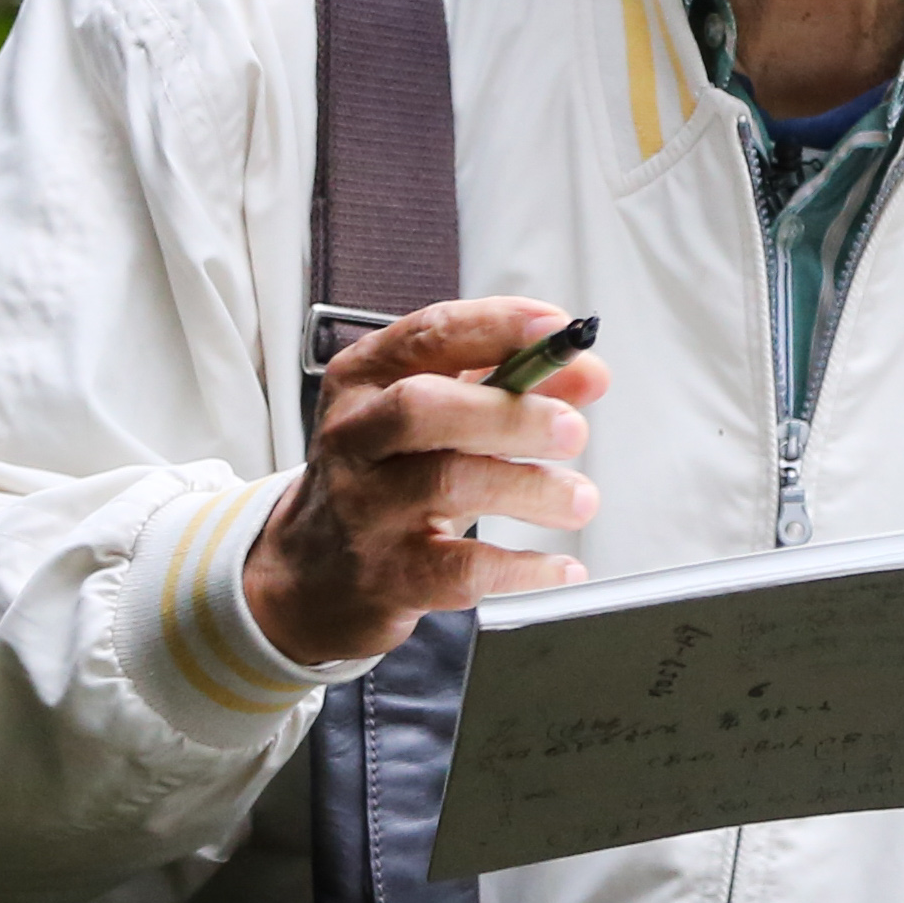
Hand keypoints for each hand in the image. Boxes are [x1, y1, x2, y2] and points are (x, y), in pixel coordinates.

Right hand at [240, 297, 610, 667]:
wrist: (317, 574)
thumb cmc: (386, 478)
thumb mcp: (429, 420)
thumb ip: (504, 387)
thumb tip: (586, 374)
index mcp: (363, 380)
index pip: (429, 335)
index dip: (500, 327)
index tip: (561, 332)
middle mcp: (353, 437)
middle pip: (423, 409)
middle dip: (509, 413)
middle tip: (574, 431)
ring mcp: (365, 509)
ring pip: (447, 484)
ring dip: (530, 489)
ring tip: (580, 499)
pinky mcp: (388, 575)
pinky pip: (462, 568)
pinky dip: (523, 567)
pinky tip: (562, 565)